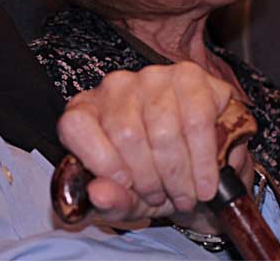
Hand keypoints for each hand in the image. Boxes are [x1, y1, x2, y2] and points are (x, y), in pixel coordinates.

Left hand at [56, 62, 253, 225]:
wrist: (196, 169)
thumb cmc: (151, 179)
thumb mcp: (126, 201)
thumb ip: (109, 202)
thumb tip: (99, 194)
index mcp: (85, 111)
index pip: (76, 125)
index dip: (101, 161)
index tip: (126, 186)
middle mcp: (115, 87)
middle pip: (126, 134)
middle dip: (149, 179)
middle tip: (161, 197)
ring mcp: (152, 77)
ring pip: (163, 131)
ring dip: (178, 175)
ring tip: (184, 194)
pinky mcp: (189, 77)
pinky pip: (196, 121)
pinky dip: (202, 161)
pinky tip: (204, 182)